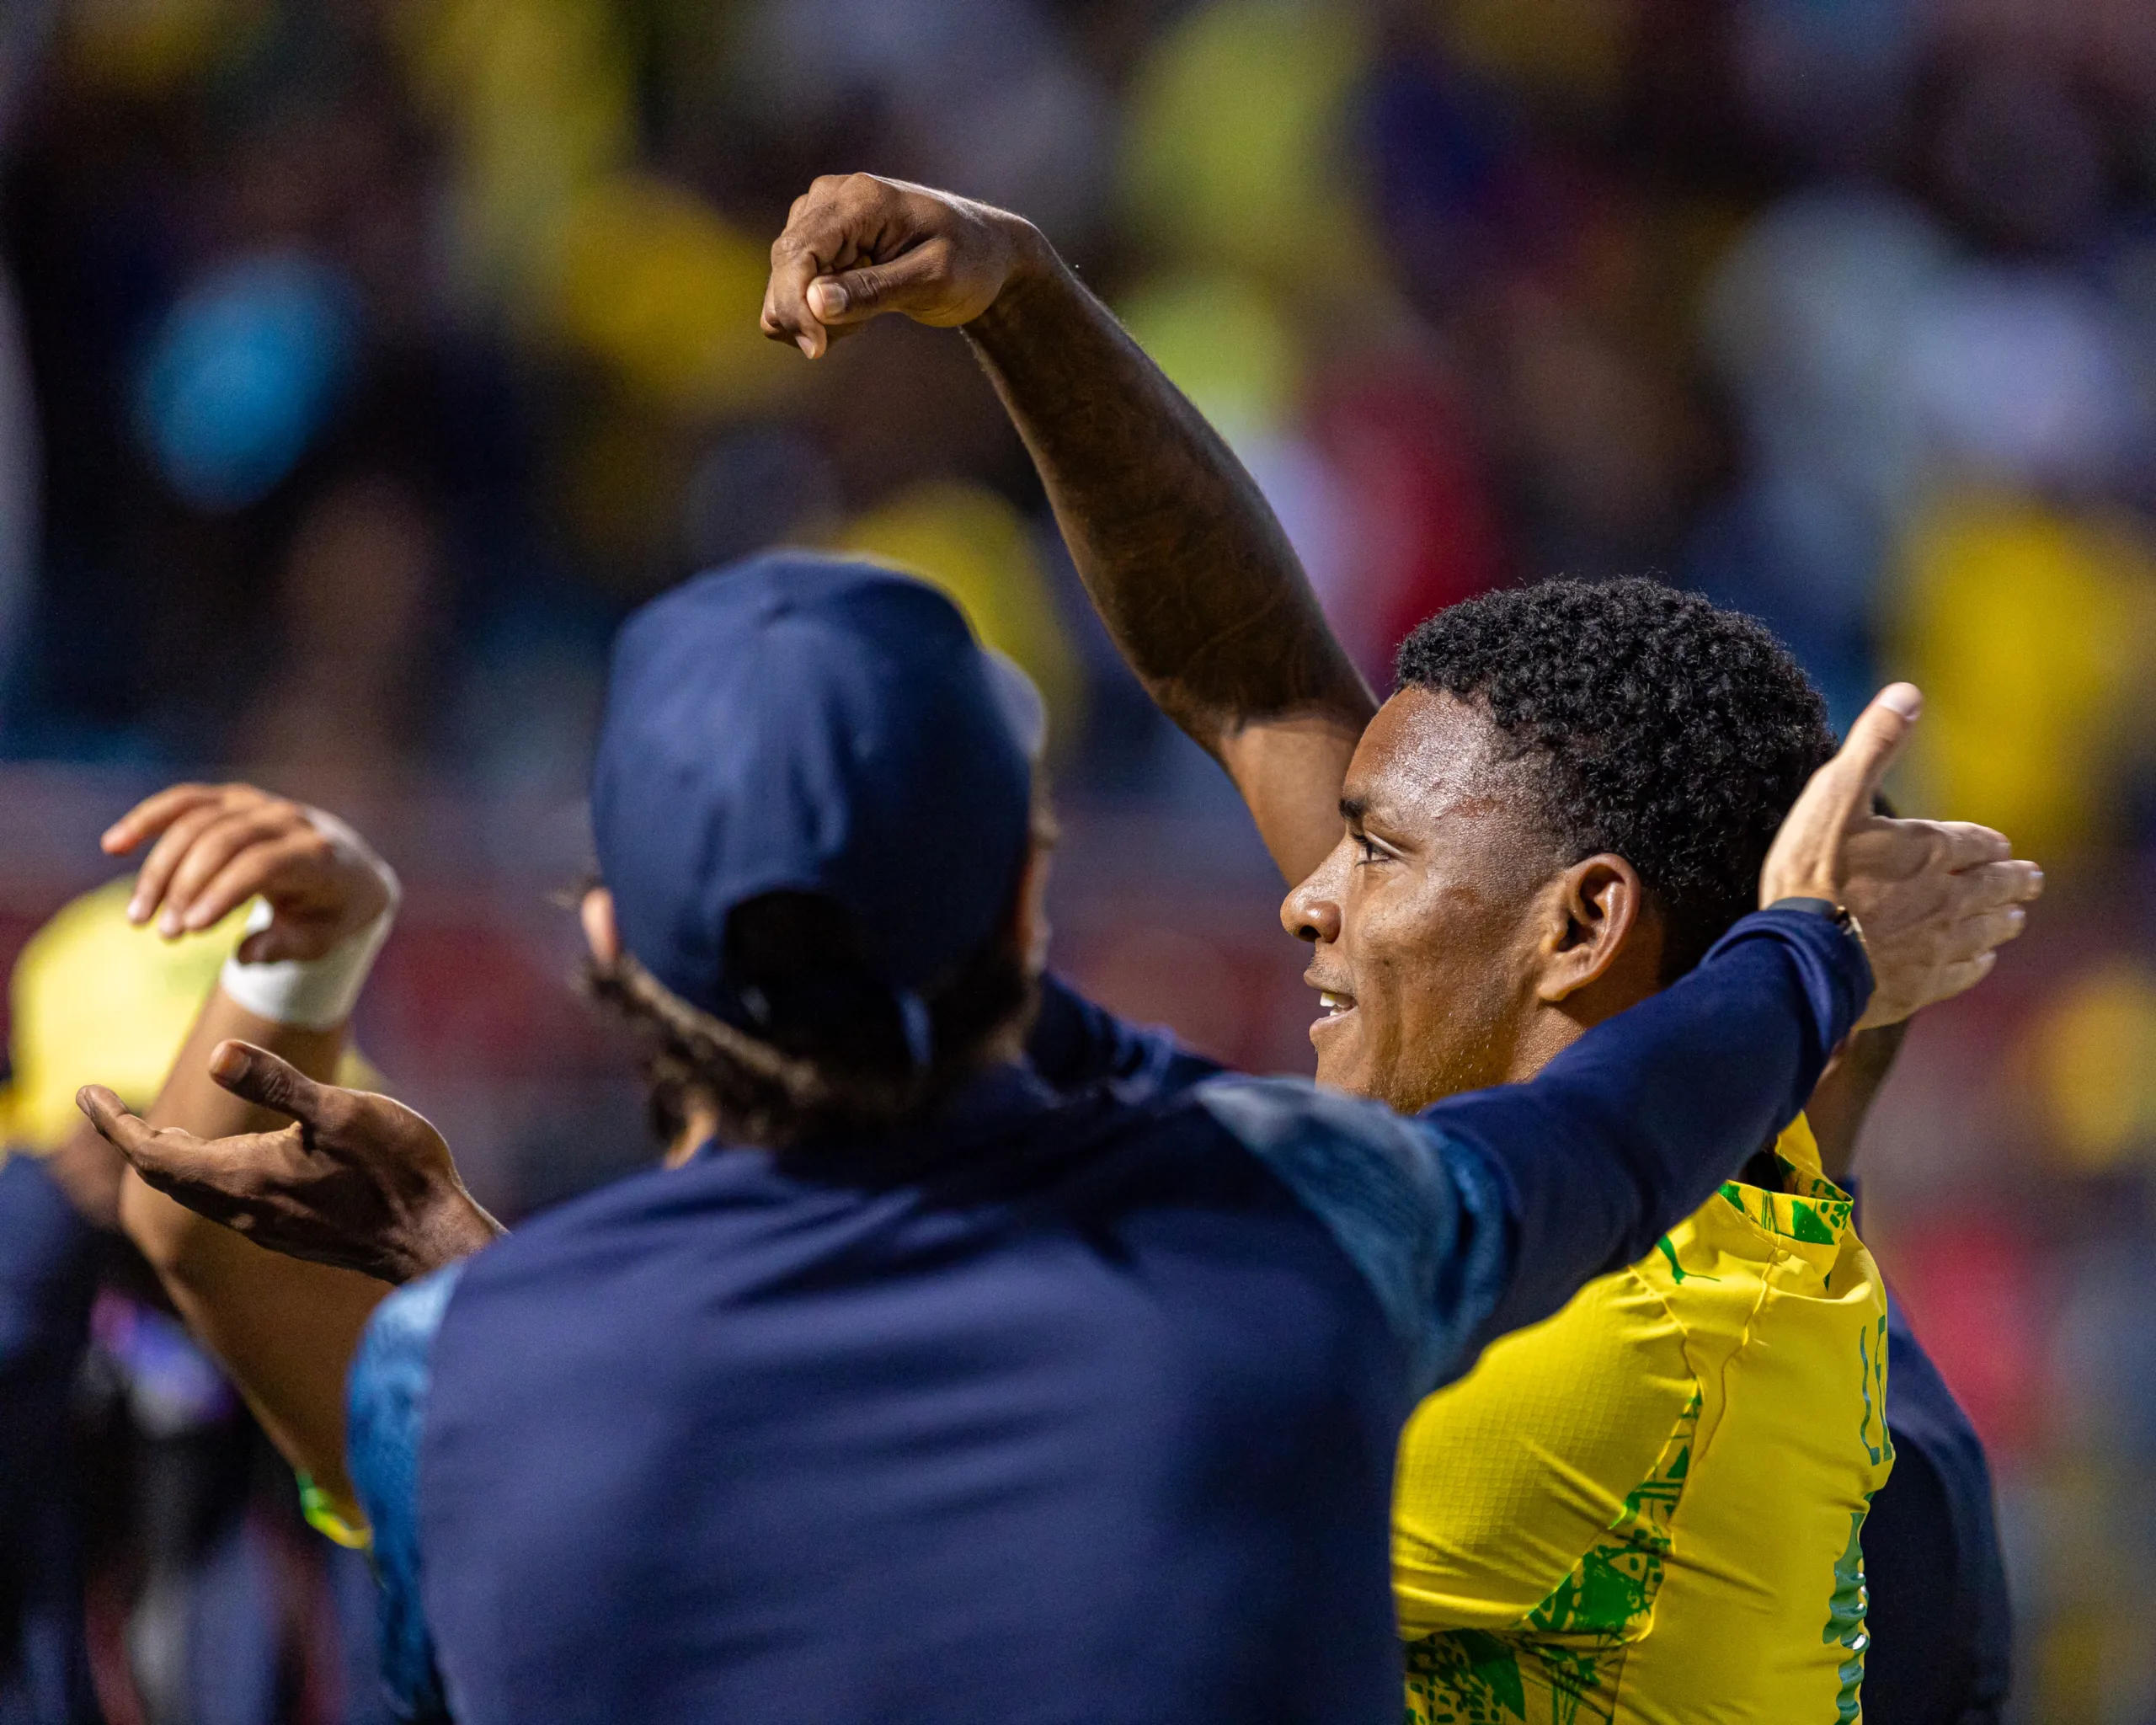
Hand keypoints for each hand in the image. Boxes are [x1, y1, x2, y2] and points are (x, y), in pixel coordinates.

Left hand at [77, 1042, 499, 1284]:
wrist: (432, 1238)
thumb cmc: (394, 1171)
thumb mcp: (341, 1112)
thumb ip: (278, 1083)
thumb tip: (215, 1055)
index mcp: (242, 1176)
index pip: (150, 1152)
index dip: (112, 1123)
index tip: (84, 1093)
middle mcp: (243, 1208)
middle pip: (165, 1175)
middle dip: (133, 1139)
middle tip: (109, 1109)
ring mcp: (267, 1225)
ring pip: (196, 1192)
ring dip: (169, 1160)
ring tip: (160, 1133)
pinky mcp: (292, 1232)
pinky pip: (226, 1204)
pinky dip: (206, 1176)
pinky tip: (230, 1164)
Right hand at [104, 784, 396, 960]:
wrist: (349, 869)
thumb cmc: (331, 911)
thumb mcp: (322, 938)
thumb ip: (288, 947)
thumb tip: (247, 955)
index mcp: (316, 854)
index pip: (261, 865)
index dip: (222, 894)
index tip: (189, 930)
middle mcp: (286, 821)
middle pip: (222, 842)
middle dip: (185, 888)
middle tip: (164, 934)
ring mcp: (257, 805)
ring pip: (196, 823)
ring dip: (160, 868)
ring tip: (138, 917)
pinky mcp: (231, 800)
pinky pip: (184, 802)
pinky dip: (148, 820)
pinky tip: (113, 845)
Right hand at [761, 173, 1044, 358]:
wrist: (988, 255)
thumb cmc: (972, 263)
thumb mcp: (933, 280)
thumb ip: (874, 290)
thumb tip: (815, 302)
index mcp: (858, 199)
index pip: (798, 252)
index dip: (795, 305)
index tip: (817, 350)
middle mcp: (830, 197)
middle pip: (784, 266)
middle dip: (807, 315)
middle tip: (861, 331)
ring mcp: (821, 215)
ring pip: (784, 279)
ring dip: (816, 315)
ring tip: (870, 312)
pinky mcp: (821, 239)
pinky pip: (794, 286)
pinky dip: (817, 311)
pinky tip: (858, 309)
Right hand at [1760, 683, 2042, 1027]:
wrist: (1803, 957)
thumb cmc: (1813, 876)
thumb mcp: (1834, 796)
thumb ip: (1873, 745)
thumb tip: (1907, 692)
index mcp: (1930, 850)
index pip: (1976, 842)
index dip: (1990, 842)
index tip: (2000, 845)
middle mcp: (1946, 897)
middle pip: (1993, 887)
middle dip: (2014, 880)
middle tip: (2030, 879)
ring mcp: (1937, 944)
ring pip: (1986, 930)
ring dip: (2003, 919)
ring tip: (2014, 917)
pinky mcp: (1921, 983)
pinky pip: (1964, 972)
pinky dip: (1978, 962)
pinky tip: (1980, 960)